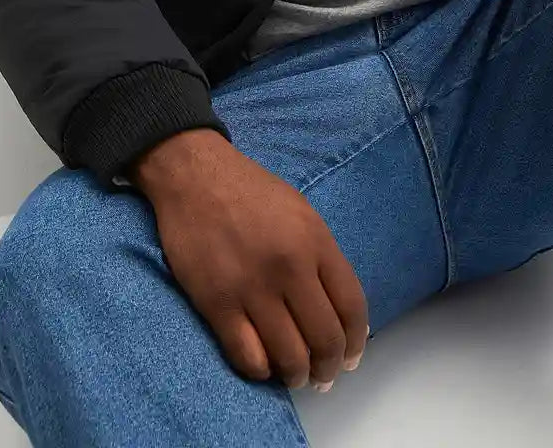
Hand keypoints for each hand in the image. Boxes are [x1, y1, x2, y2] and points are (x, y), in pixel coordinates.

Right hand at [130, 128, 369, 393]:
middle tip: (323, 377)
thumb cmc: (251, 192)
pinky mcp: (217, 304)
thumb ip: (322, 258)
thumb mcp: (302, 214)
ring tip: (294, 376)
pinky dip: (260, 371)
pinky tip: (262, 365)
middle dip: (329, 368)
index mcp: (316, 242)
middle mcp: (290, 268)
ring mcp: (253, 288)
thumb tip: (337, 310)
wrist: (196, 176)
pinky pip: (247, 357)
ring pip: (289, 357)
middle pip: (325, 339)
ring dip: (297, 376)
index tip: (350, 358)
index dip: (356, 343)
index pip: (352, 307)